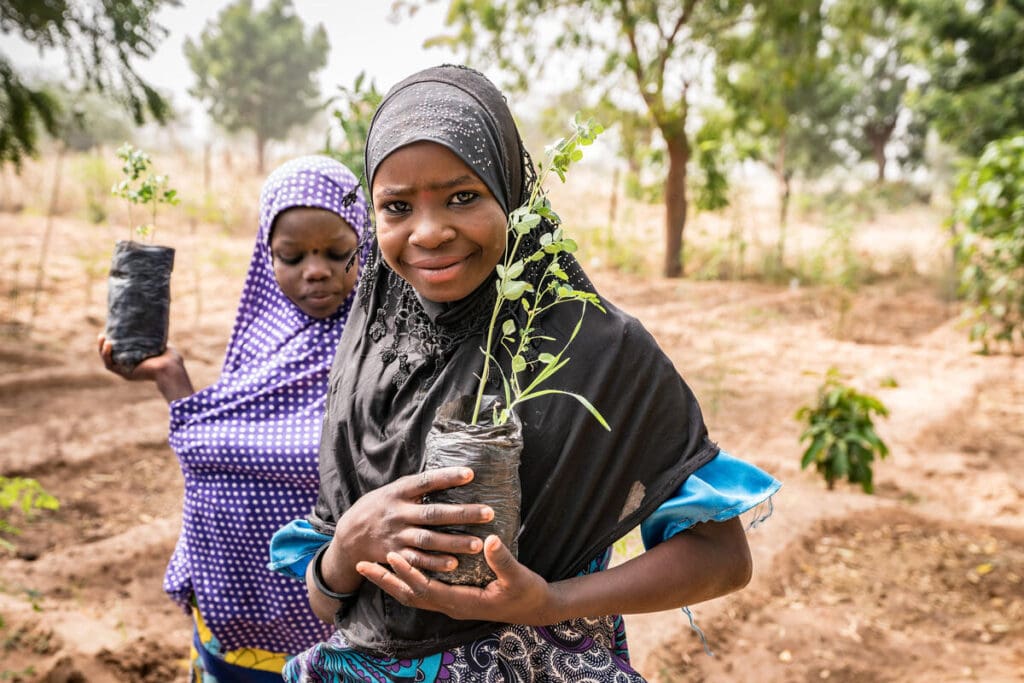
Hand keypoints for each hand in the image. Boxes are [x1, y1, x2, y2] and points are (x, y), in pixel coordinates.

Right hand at [96, 332, 192, 400]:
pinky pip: (110, 365)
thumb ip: (153, 338)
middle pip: (111, 356)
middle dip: (104, 346)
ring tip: (102, 338)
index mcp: (137, 360)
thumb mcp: (160, 344)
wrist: (170, 368)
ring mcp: (126, 371)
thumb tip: (150, 326)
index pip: (121, 352)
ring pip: (108, 360)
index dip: (114, 342)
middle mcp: (130, 366)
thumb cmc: (170, 358)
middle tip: (102, 335)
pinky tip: (108, 345)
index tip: (111, 331)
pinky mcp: (125, 374)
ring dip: (102, 349)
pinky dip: (107, 355)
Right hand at [332, 467, 494, 575]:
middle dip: (462, 514)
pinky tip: (454, 564)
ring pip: (428, 540)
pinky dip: (435, 563)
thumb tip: (448, 473)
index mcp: (398, 492)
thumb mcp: (392, 490)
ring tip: (478, 544)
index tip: (471, 473)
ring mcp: (396, 536)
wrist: (348, 537)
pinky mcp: (394, 556)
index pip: (426, 481)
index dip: (447, 477)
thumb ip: (416, 486)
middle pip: (434, 513)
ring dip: (454, 543)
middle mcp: (398, 514)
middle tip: (488, 513)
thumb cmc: (378, 508)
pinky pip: (417, 561)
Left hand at [356, 534, 556, 625]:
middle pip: (410, 596)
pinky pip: (423, 591)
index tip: (392, 556)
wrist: (535, 608)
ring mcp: (451, 603)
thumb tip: (489, 540)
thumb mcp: (518, 577)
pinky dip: (407, 580)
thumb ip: (502, 560)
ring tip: (371, 566)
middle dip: (385, 580)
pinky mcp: (454, 597)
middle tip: (361, 565)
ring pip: (413, 595)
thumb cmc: (527, 593)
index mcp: (462, 602)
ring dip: (391, 581)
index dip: (409, 574)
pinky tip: (400, 566)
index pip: (427, 590)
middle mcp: (451, 606)